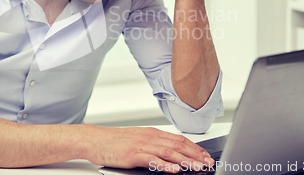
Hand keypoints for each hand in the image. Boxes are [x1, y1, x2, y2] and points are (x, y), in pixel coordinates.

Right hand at [82, 125, 214, 173]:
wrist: (95, 139)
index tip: (205, 156)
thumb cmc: (114, 141)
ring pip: (169, 152)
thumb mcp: (137, 139)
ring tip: (198, 167)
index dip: (194, 148)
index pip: (178, 139)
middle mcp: (149, 137)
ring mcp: (141, 145)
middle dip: (195, 155)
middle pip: (178, 145)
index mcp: (152, 133)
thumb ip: (154, 145)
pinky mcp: (132, 154)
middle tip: (208, 163)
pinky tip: (174, 169)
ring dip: (186, 160)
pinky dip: (165, 165)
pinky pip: (152, 159)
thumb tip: (171, 154)